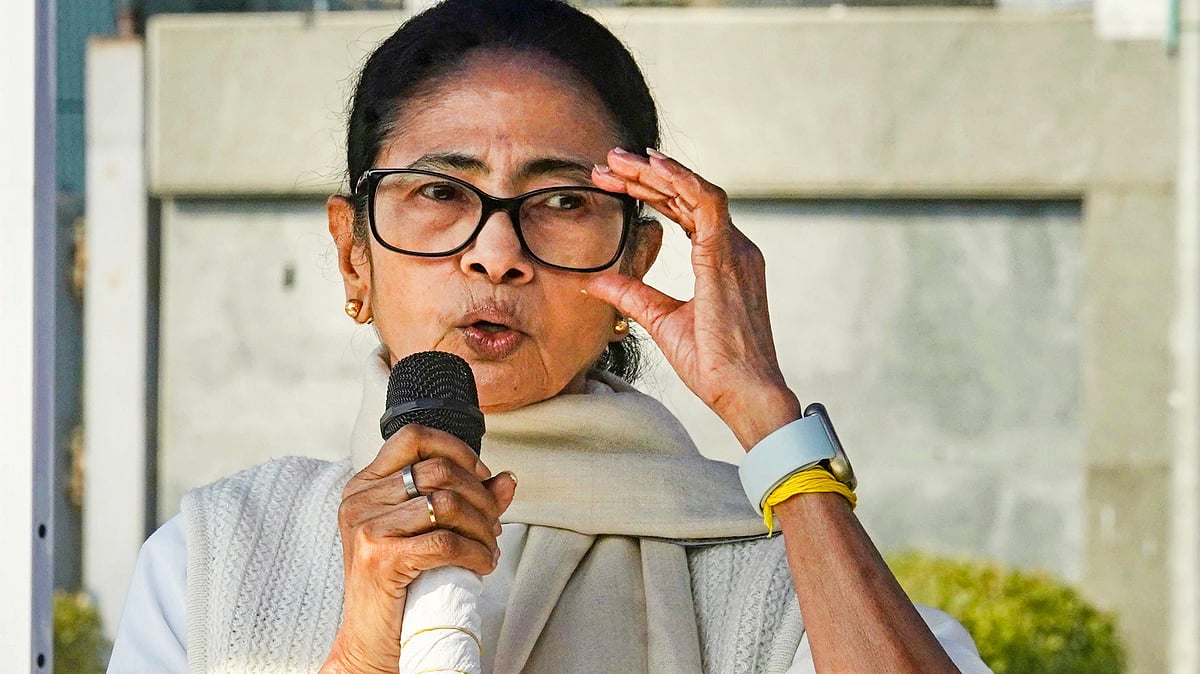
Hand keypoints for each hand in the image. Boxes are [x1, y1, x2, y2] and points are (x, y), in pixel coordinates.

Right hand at [322, 425, 516, 673]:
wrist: (371, 639)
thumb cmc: (400, 583)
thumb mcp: (428, 532)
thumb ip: (466, 500)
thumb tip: (508, 479)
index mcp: (364, 485)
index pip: (414, 437)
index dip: (457, 450)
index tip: (482, 477)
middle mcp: (359, 500)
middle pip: (439, 471)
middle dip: (480, 497)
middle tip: (494, 525)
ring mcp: (366, 527)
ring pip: (447, 505)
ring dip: (482, 528)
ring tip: (489, 548)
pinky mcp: (380, 557)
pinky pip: (446, 542)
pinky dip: (476, 553)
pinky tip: (483, 565)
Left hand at [588, 148, 800, 449]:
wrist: (743, 391)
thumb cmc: (713, 364)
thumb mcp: (662, 321)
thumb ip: (632, 296)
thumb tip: (594, 282)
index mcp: (723, 260)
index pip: (685, 212)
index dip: (651, 193)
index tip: (613, 183)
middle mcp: (735, 248)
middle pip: (688, 196)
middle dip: (646, 176)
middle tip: (608, 162)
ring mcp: (736, 250)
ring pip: (696, 191)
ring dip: (656, 173)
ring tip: (619, 160)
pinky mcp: (728, 257)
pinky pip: (707, 203)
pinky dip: (680, 181)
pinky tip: (652, 168)